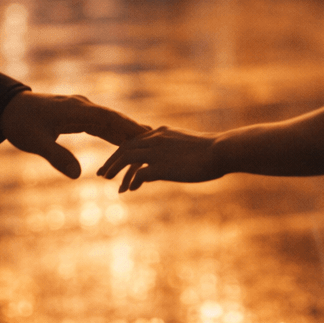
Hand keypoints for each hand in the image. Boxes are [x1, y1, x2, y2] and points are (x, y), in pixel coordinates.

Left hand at [0, 91, 146, 178]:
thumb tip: (78, 176)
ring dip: (125, 133)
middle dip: (133, 130)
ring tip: (148, 146)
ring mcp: (80, 111)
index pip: (109, 118)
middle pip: (114, 119)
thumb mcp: (36, 142)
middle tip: (157, 142)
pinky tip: (124, 145)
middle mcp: (82, 107)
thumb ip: (57, 157)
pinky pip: (100, 126)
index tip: (147, 136)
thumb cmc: (20, 124)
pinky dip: (112, 135)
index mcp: (77, 110)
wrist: (7, 109)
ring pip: (108, 122)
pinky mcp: (76, 117)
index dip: (128, 127)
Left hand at [97, 126, 226, 191]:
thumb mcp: (186, 146)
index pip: (133, 139)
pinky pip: (140, 174)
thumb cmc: (210, 150)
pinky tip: (130, 190)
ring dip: (115, 169)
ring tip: (107, 180)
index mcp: (160, 132)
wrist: (221, 150)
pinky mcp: (162, 166)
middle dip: (111, 161)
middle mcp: (155, 138)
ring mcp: (158, 151)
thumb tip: (165, 162)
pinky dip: (132, 181)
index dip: (121, 152)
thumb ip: (172, 150)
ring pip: (127, 158)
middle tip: (101, 174)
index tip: (112, 161)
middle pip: (124, 147)